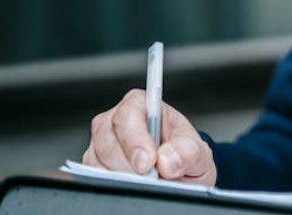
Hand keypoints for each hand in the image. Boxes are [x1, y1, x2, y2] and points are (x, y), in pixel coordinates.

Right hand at [83, 88, 216, 185]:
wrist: (180, 173)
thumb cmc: (185, 154)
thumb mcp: (198, 153)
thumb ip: (189, 152)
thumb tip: (167, 159)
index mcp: (143, 105)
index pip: (129, 115)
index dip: (135, 140)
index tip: (148, 163)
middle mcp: (116, 120)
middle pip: (108, 141)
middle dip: (129, 165)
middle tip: (149, 180)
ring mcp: (101, 143)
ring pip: (97, 161)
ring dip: (121, 176)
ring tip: (145, 183)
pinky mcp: (94, 164)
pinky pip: (94, 176)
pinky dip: (112, 185)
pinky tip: (130, 186)